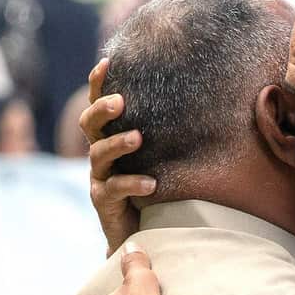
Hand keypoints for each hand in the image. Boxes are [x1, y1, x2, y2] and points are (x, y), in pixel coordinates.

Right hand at [81, 58, 155, 256]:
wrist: (143, 231)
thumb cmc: (157, 187)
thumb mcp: (163, 156)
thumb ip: (169, 132)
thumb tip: (205, 99)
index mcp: (110, 137)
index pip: (98, 105)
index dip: (98, 84)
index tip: (107, 62)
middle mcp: (100, 154)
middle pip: (90, 125)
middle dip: (102, 110)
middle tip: (120, 101)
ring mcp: (100, 178)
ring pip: (99, 154)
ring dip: (118, 143)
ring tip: (138, 138)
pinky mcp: (104, 202)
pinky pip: (114, 189)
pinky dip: (132, 183)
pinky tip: (151, 183)